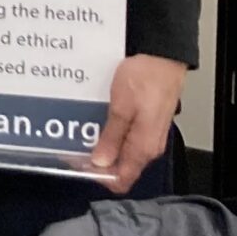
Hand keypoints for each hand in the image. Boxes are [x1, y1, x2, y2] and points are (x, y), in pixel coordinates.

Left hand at [89, 54, 184, 193]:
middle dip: (95, 162)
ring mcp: (148, 133)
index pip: (121, 180)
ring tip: (80, 135)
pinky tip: (95, 122)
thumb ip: (111, 138)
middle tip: (73, 149)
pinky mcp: (146, 121)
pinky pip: (126, 136)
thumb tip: (100, 163)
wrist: (163, 55)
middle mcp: (148, 145)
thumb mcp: (121, 107)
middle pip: (119, 167)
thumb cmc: (146, 77)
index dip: (98, 177)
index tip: (78, 166)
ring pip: (121, 151)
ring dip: (100, 146)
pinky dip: (109, 134)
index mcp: (143, 147)